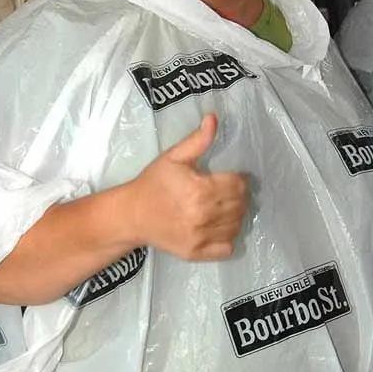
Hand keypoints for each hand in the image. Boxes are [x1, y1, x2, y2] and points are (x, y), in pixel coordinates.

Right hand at [126, 114, 248, 258]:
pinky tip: (217, 226)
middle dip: (237, 196)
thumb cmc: (153, 183)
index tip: (229, 177)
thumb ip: (197, 140)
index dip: (237, 179)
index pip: (239, 184)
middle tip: (224, 191)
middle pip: (241, 205)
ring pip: (237, 225)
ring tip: (220, 207)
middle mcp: (204, 215)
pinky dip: (227, 237)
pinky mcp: (197, 253)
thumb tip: (213, 118)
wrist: (131, 215)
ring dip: (234, 215)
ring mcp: (201, 237)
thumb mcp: (173, 157)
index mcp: (201, 190)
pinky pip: (228, 247)